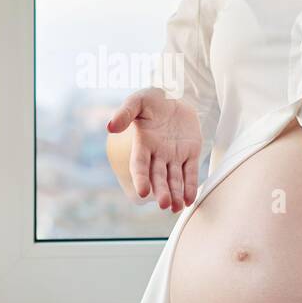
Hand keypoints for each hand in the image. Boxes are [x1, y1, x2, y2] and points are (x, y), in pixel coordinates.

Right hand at [106, 88, 202, 212]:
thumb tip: (110, 127)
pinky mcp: (191, 153)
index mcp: (142, 144)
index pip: (140, 165)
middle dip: (162, 191)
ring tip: (177, 208)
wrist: (176, 94)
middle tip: (165, 205)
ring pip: (174, 179)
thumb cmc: (153, 99)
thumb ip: (125, 112)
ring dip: (176, 194)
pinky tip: (189, 200)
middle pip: (158, 177)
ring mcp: (174, 156)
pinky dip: (190, 186)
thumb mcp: (138, 100)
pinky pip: (191, 173)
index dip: (141, 179)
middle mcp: (157, 154)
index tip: (143, 192)